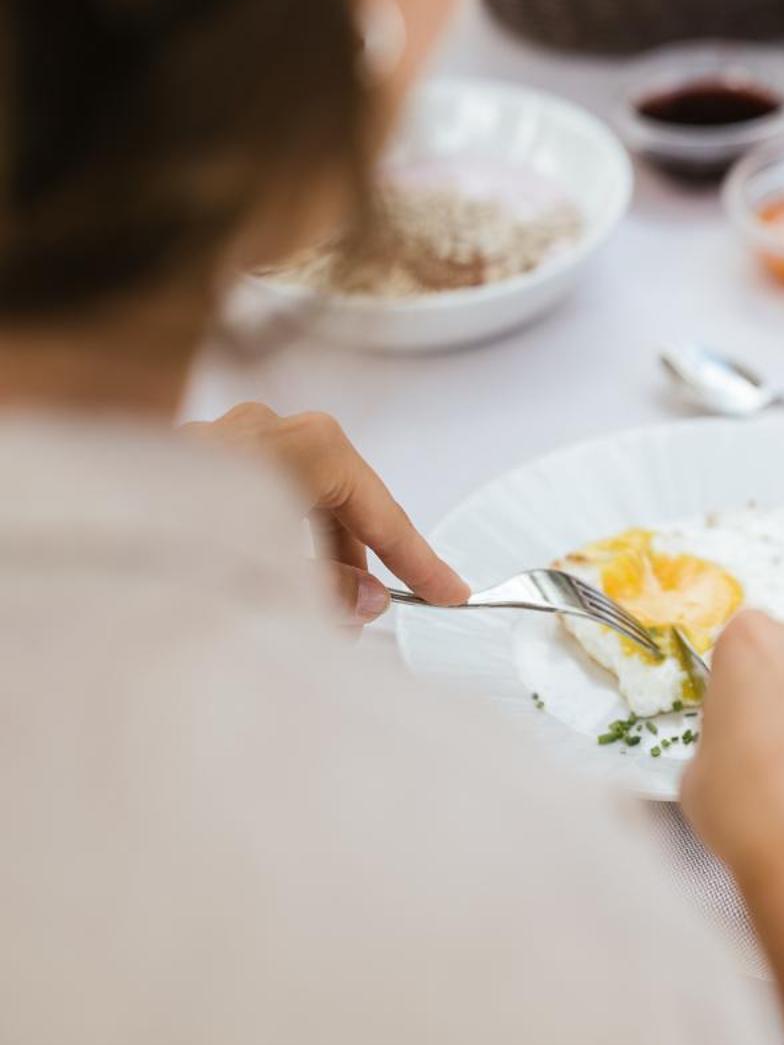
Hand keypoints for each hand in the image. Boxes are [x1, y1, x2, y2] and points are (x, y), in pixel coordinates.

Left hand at [183, 403, 468, 621]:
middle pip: (338, 499)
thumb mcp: (276, 574)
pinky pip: (252, 496)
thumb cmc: (173, 537)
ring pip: (293, 497)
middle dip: (355, 563)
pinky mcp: (181, 460)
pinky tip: (261, 582)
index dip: (420, 560)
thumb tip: (363, 601)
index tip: (449, 591)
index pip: (382, 510)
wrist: (73, 528)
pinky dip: (270, 538)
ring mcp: (219, 438)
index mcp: (303, 445)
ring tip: (308, 611)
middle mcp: (263, 428)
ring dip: (309, 554)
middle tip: (371, 616)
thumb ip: (331, 588)